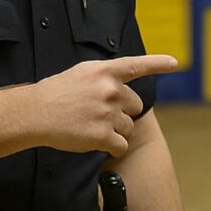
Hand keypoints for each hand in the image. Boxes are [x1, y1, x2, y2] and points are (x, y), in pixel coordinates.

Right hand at [30, 55, 178, 155]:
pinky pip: (121, 145)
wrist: (35, 113)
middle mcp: (110, 90)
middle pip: (135, 106)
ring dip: (115, 130)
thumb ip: (106, 76)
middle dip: (122, 111)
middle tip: (99, 113)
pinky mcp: (103, 135)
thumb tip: (123, 84)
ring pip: (128, 127)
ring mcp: (108, 113)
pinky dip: (113, 147)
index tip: (174, 63)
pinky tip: (98, 143)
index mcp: (105, 72)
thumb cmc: (57, 93)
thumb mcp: (82, 73)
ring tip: (92, 125)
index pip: (137, 65)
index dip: (158, 64)